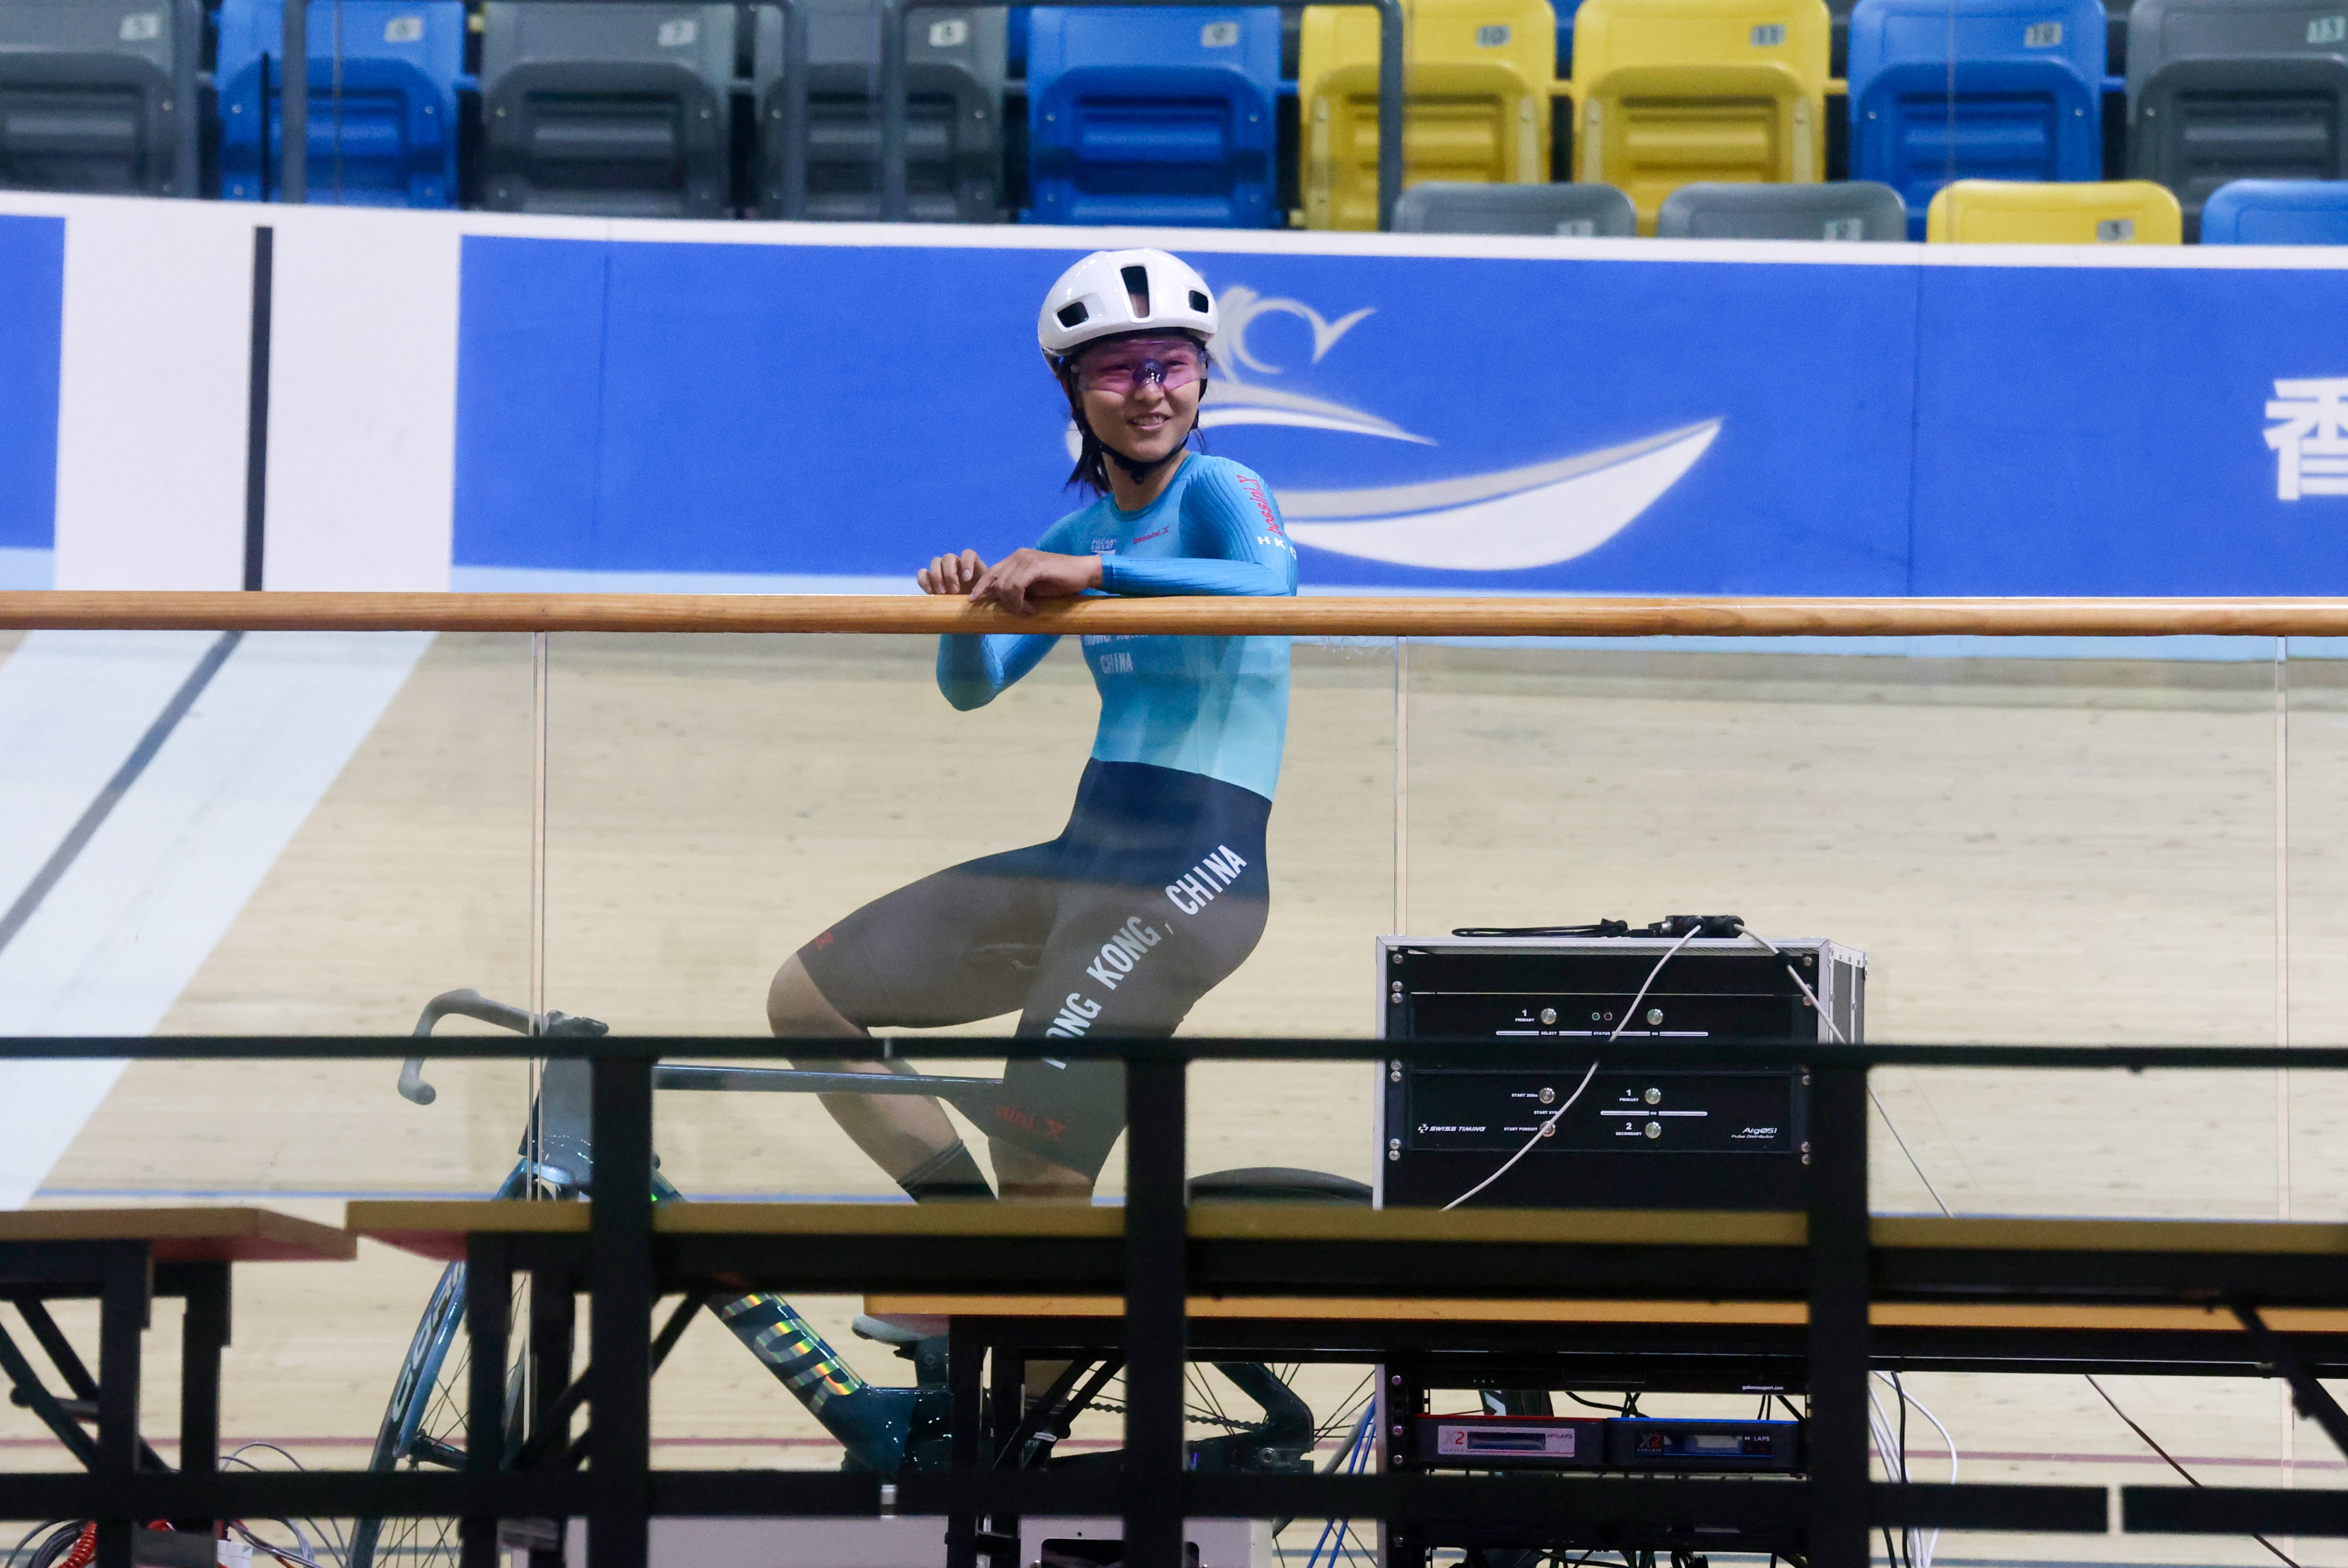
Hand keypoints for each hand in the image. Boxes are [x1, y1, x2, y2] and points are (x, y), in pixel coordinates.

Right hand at [918, 550, 985, 594]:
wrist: (965, 610)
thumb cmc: (979, 599)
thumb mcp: (987, 594)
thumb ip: (987, 589)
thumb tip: (986, 590)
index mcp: (971, 564)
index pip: (968, 554)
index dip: (967, 563)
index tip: (967, 579)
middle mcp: (955, 563)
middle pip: (948, 558)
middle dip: (950, 574)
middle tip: (954, 591)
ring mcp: (941, 569)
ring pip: (935, 562)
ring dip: (937, 577)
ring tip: (942, 594)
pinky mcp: (929, 578)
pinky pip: (922, 573)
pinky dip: (924, 580)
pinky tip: (931, 592)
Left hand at [967, 549, 1104, 616]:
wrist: (1084, 573)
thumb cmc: (1060, 582)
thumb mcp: (1033, 587)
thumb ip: (1016, 588)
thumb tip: (999, 600)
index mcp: (1015, 559)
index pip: (990, 572)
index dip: (980, 586)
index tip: (973, 600)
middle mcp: (1018, 555)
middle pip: (996, 582)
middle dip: (1003, 603)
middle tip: (1020, 614)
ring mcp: (1027, 558)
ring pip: (1005, 586)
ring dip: (1015, 605)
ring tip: (1028, 612)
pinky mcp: (1036, 565)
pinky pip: (1017, 586)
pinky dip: (1021, 602)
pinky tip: (1031, 609)